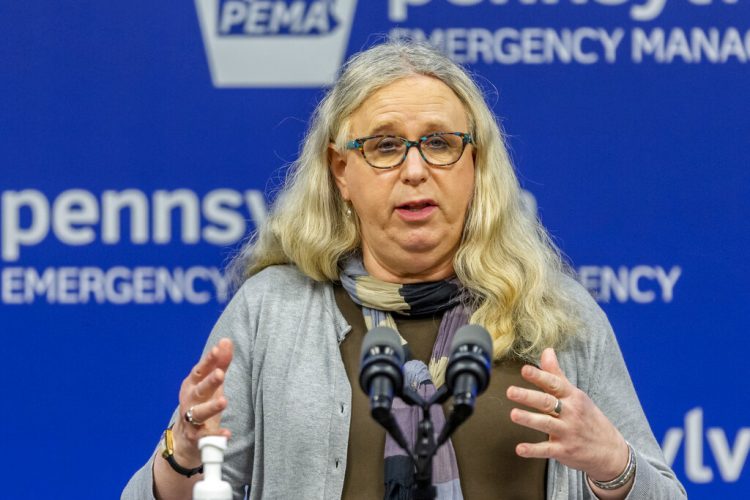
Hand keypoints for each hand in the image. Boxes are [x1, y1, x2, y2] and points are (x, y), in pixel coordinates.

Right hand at [172, 338, 233, 466]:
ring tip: (224, 401)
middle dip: (209, 382)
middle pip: (199, 390)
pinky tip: (227, 433)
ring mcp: (191, 420)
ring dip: (211, 407)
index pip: (200, 371)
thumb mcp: (210, 383)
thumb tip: (226, 340)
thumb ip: (220, 363)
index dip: (208, 361)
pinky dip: (216, 435)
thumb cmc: (200, 403)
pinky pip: (206, 437)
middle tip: (221, 374)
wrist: (184, 439)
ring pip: (199, 413)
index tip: (217, 349)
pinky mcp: (196, 437)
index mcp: (192, 385)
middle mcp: (189, 401)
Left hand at [506, 348, 628, 482]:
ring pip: (546, 424)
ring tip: (513, 414)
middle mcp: (570, 413)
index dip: (539, 376)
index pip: (554, 384)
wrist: (611, 451)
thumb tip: (546, 351)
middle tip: (510, 391)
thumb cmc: (589, 418)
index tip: (524, 370)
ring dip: (529, 419)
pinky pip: (547, 449)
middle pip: (547, 402)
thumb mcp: (576, 395)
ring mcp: (567, 432)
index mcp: (572, 397)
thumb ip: (556, 374)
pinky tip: (520, 449)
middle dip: (529, 396)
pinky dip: (533, 450)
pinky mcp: (564, 450)